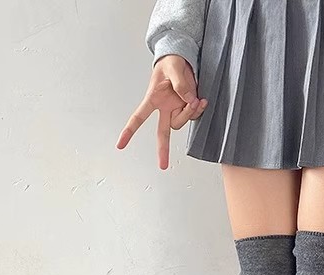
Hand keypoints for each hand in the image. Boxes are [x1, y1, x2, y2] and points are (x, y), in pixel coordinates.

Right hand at [116, 55, 207, 169]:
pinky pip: (193, 116)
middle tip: (162, 166)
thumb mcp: (174, 67)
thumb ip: (181, 83)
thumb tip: (189, 100)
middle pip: (161, 132)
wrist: (183, 58)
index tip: (120, 145)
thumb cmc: (172, 61)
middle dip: (162, 149)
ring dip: (189, 113)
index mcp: (153, 98)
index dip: (129, 131)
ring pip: (181, 123)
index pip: (139, 117)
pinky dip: (198, 110)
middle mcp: (163, 108)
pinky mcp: (186, 108)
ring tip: (196, 98)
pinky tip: (202, 100)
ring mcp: (175, 109)